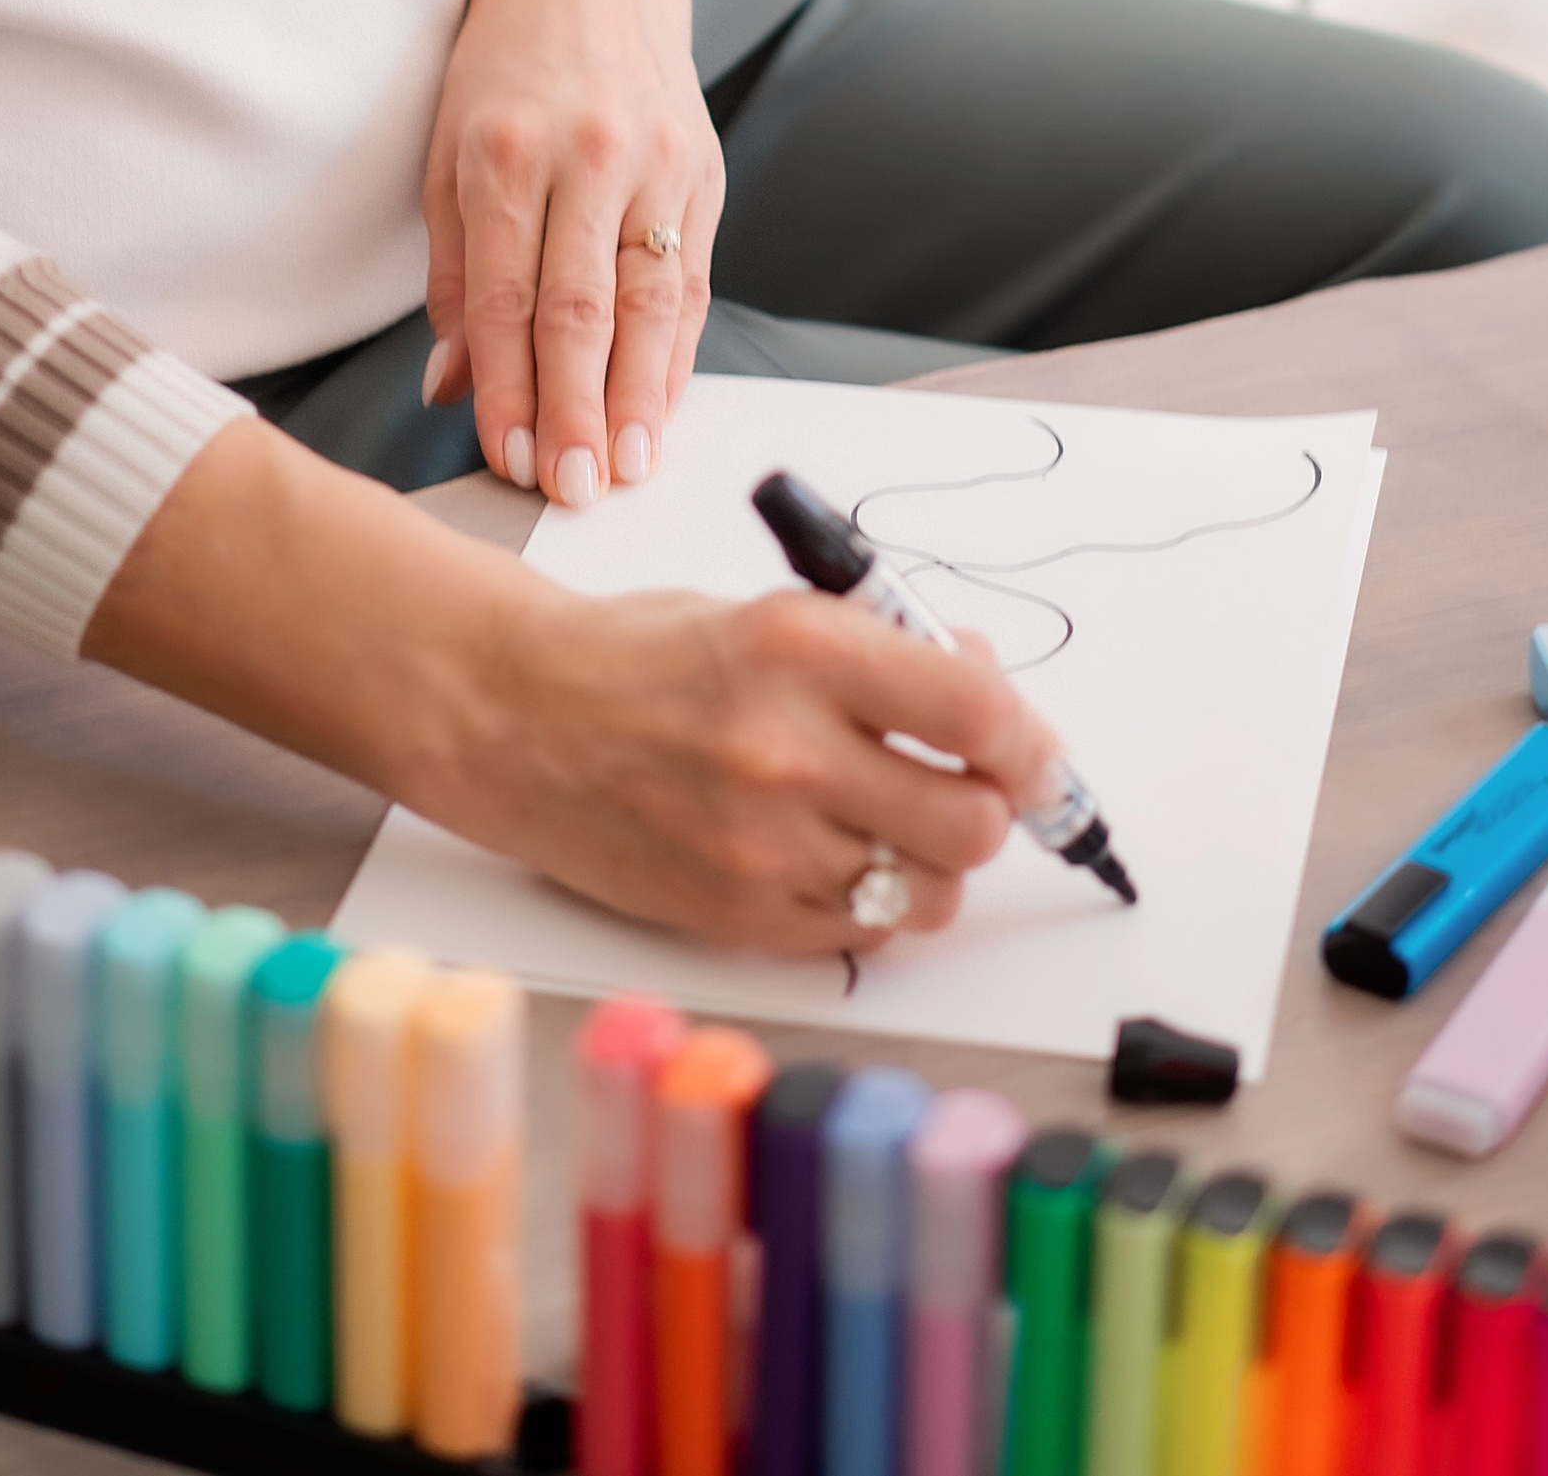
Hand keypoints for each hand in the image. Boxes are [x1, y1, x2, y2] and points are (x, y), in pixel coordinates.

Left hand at [421, 0, 722, 506]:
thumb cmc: (502, 62)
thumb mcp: (446, 148)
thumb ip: (452, 271)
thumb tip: (450, 384)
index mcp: (503, 151)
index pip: (503, 297)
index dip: (505, 388)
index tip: (509, 459)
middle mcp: (585, 154)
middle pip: (580, 308)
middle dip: (576, 410)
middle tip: (574, 491)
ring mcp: (653, 160)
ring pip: (649, 301)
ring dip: (640, 397)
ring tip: (630, 469)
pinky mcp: (702, 167)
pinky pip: (692, 277)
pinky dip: (679, 351)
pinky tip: (666, 407)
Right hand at [469, 587, 1062, 951]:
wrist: (516, 716)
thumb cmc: (645, 655)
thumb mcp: (770, 615)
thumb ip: (881, 657)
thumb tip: (987, 699)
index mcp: (802, 649)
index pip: (977, 713)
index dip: (1030, 739)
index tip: (1031, 749)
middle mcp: (786, 751)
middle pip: (972, 822)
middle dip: (989, 805)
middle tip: (968, 786)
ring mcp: (759, 847)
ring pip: (929, 893)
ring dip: (934, 862)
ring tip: (894, 822)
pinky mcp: (736, 918)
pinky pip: (862, 932)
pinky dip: (874, 901)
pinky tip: (839, 855)